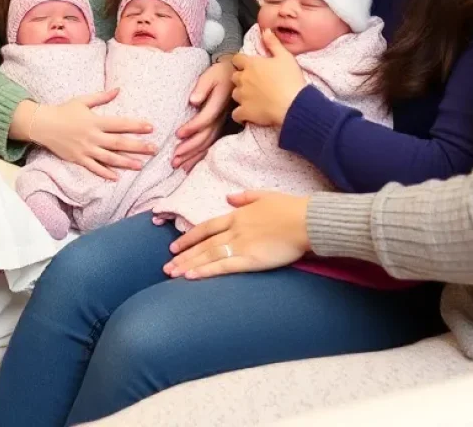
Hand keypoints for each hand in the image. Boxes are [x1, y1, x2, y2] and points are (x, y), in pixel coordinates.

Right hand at [28, 89, 155, 181]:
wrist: (43, 124)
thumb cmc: (64, 110)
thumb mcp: (83, 101)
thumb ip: (102, 97)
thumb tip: (118, 89)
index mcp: (95, 121)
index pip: (120, 124)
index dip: (136, 126)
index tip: (151, 127)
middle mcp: (92, 136)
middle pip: (119, 143)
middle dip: (138, 146)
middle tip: (154, 149)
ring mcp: (85, 149)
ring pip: (109, 158)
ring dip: (126, 162)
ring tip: (141, 165)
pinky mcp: (78, 159)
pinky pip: (94, 168)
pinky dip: (105, 173)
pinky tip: (117, 177)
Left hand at [163, 191, 310, 279]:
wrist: (306, 220)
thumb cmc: (289, 208)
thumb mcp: (263, 195)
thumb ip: (244, 197)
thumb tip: (229, 197)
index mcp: (236, 216)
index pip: (206, 227)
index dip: (189, 237)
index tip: (175, 245)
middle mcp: (234, 230)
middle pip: (203, 244)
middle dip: (184, 255)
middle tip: (166, 265)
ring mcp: (241, 245)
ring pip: (208, 255)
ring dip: (189, 264)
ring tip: (172, 273)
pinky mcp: (251, 260)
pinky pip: (223, 266)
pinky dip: (205, 271)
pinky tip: (191, 277)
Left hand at [173, 60, 231, 171]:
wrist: (234, 75)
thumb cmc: (219, 74)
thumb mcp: (210, 76)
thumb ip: (202, 87)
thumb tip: (193, 101)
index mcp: (218, 104)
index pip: (205, 119)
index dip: (192, 128)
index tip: (177, 134)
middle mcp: (221, 118)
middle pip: (205, 137)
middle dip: (189, 149)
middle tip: (174, 159)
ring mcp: (222, 124)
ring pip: (208, 144)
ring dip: (193, 156)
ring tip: (179, 166)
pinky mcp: (220, 127)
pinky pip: (211, 144)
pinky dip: (200, 155)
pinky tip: (191, 164)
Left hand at [231, 29, 304, 127]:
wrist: (294, 105)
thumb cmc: (290, 79)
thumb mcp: (285, 57)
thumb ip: (273, 43)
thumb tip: (264, 30)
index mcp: (251, 64)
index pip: (237, 59)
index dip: (241, 62)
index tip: (248, 65)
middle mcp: (243, 79)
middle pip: (234, 77)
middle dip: (241, 79)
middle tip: (253, 83)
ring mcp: (242, 96)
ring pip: (235, 94)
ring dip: (241, 95)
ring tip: (252, 98)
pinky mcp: (244, 112)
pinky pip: (236, 114)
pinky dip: (240, 114)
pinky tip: (247, 114)